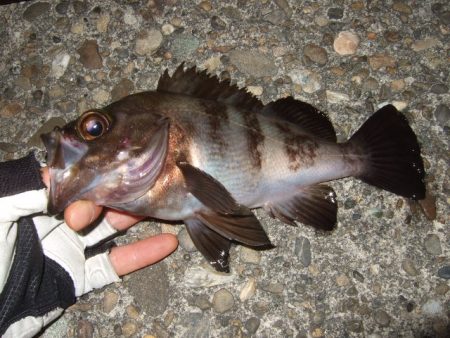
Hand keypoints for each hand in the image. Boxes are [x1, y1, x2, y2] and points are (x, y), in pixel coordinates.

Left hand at [41, 167, 177, 275]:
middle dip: (116, 192)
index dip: (93, 170)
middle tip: (139, 186)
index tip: (117, 160)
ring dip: (134, 218)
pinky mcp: (78, 277)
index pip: (70, 180)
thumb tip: (59, 170)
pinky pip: (113, 264)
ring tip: (161, 204)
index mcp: (31, 204)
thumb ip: (22, 190)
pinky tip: (166, 243)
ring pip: (108, 229)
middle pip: (93, 201)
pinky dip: (140, 255)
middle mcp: (52, 223)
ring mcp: (68, 250)